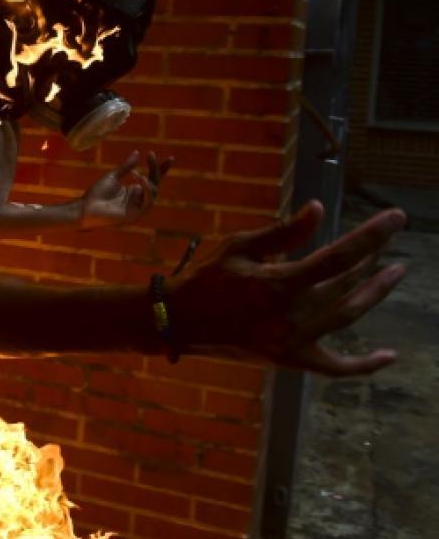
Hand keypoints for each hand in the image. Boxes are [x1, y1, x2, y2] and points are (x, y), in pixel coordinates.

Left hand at [79, 150, 171, 228]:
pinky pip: (146, 202)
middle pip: (154, 184)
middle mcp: (139, 199)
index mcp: (135, 191)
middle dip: (155, 169)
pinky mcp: (135, 215)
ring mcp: (138, 208)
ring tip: (142, 171)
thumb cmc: (97, 194)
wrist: (85, 207)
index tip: (171, 158)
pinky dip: (146, 190)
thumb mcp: (113, 176)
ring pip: (153, 193)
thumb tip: (137, 153)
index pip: (152, 179)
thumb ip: (126, 167)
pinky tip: (141, 179)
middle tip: (151, 155)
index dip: (161, 169)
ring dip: (150, 180)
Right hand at [169, 201, 406, 375]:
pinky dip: (364, 365)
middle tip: (390, 240)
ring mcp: (293, 341)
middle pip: (346, 284)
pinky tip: (388, 357)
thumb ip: (284, 232)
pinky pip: (335, 367)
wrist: (179, 322)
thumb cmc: (207, 278)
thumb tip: (319, 209)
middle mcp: (291, 316)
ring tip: (395, 272)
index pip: (338, 256)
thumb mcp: (240, 247)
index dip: (371, 236)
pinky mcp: (290, 359)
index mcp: (278, 284)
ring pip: (347, 316)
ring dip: (375, 293)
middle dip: (372, 258)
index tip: (396, 218)